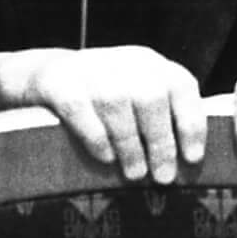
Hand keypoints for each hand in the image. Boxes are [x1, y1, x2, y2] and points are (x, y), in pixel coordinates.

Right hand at [0, 46, 208, 184]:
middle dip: (160, 141)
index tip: (192, 158)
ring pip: (116, 103)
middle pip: (151, 96)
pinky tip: (105, 158)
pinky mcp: (58, 80)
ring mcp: (89, 67)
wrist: (44, 75)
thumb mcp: (136, 98)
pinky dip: (96, 136)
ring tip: (134, 174)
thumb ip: (162, 119)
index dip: (191, 122)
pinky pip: (80, 108)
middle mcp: (122, 60)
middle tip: (162, 177)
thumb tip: (191, 163)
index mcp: (149, 63)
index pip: (180, 84)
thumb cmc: (102, 100)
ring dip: (130, 145)